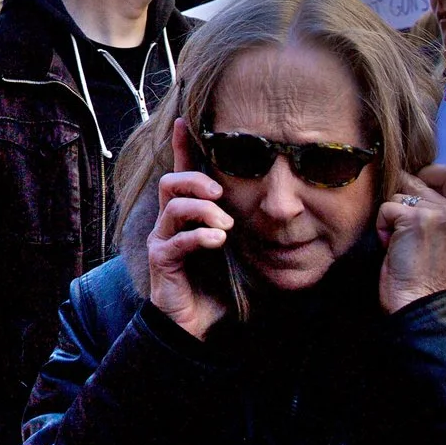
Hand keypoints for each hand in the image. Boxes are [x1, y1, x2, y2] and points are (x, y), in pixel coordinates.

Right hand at [141, 120, 232, 342]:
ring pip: (173, 207)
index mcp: (189, 214)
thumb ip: (250, 227)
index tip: (184, 121)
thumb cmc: (218, 284)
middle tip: (220, 193)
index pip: (182, 173)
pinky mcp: (161, 261)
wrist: (198, 323)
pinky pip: (175, 240)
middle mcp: (170, 223)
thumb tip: (284, 209)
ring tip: (226, 227)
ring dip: (203, 210)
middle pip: (171, 182)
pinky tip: (217, 242)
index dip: (182, 147)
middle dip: (196, 181)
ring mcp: (163, 240)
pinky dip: (199, 237)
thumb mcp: (240, 249)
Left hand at [376, 164, 445, 313]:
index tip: (418, 191)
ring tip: (401, 242)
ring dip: (392, 217)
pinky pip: (386, 208)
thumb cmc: (426, 275)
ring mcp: (440, 214)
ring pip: (399, 193)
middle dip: (403, 201)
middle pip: (418, 181)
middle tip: (406, 232)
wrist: (420, 302)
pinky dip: (382, 227)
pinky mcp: (416, 219)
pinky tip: (391, 246)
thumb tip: (411, 179)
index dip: (431, 175)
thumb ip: (440, 209)